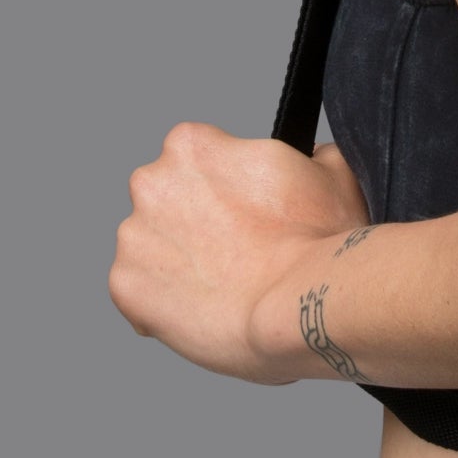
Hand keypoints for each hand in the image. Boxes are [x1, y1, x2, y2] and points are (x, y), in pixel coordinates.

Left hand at [109, 124, 370, 382]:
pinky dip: (162, 306)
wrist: (303, 306)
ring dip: (176, 263)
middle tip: (234, 251)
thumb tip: (313, 159)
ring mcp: (134, 236)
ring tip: (222, 288)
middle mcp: (152, 182)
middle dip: (191, 222)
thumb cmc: (321, 241)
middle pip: (164, 199)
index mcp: (192, 144)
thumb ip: (308, 157)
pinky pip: (138, 295)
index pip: (194, 158)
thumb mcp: (334, 173)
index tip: (242, 212)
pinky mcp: (124, 287)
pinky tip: (204, 312)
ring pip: (150, 247)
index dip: (221, 187)